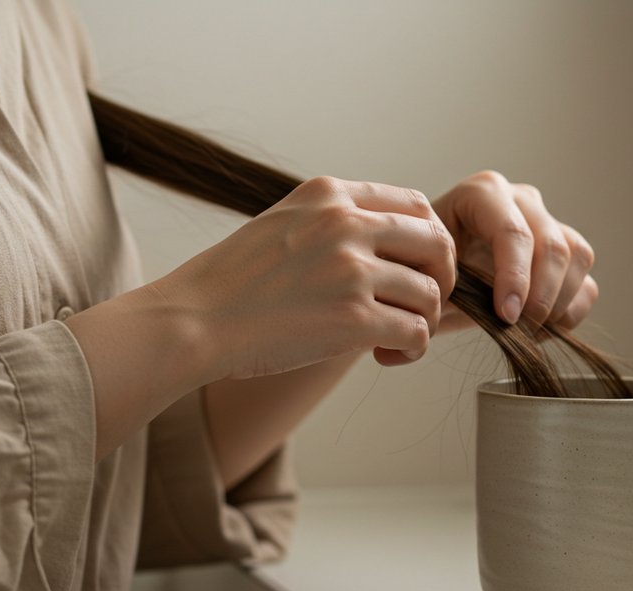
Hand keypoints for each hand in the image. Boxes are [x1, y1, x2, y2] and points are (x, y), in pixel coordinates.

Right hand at [154, 176, 456, 378]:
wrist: (192, 321)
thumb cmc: (230, 283)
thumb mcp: (282, 222)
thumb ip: (332, 221)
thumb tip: (383, 241)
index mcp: (329, 195)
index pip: (415, 204)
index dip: (428, 241)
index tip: (416, 268)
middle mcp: (346, 224)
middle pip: (437, 243)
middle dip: (440, 278)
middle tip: (419, 304)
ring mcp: (351, 270)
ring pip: (430, 293)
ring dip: (422, 320)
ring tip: (392, 337)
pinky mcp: (353, 318)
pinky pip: (417, 331)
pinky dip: (411, 349)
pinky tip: (383, 354)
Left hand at [431, 171, 596, 332]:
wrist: (427, 271)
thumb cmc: (420, 268)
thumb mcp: (419, 273)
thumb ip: (438, 289)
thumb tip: (439, 332)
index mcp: (481, 193)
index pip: (512, 232)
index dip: (515, 278)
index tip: (505, 316)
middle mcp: (520, 200)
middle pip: (552, 245)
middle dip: (540, 296)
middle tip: (518, 330)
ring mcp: (547, 222)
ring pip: (577, 257)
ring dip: (559, 303)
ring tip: (527, 331)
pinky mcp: (564, 252)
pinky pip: (586, 282)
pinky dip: (569, 313)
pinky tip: (538, 331)